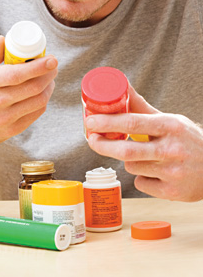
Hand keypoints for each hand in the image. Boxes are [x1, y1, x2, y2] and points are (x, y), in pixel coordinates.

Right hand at [0, 36, 57, 152]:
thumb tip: (4, 40)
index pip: (18, 74)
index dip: (39, 66)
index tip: (52, 59)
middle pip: (33, 87)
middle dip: (49, 74)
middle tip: (53, 65)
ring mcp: (3, 119)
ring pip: (38, 102)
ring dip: (49, 88)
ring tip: (49, 78)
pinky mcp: (9, 131)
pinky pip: (34, 114)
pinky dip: (42, 102)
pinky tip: (41, 93)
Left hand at [85, 84, 202, 201]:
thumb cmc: (188, 141)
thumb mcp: (170, 120)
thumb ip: (142, 107)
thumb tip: (122, 86)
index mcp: (170, 126)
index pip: (133, 122)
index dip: (107, 123)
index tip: (90, 121)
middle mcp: (171, 149)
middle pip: (126, 150)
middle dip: (103, 145)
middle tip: (91, 139)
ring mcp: (172, 172)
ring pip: (131, 166)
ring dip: (128, 160)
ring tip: (143, 155)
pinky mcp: (171, 192)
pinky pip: (141, 183)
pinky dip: (142, 177)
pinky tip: (155, 172)